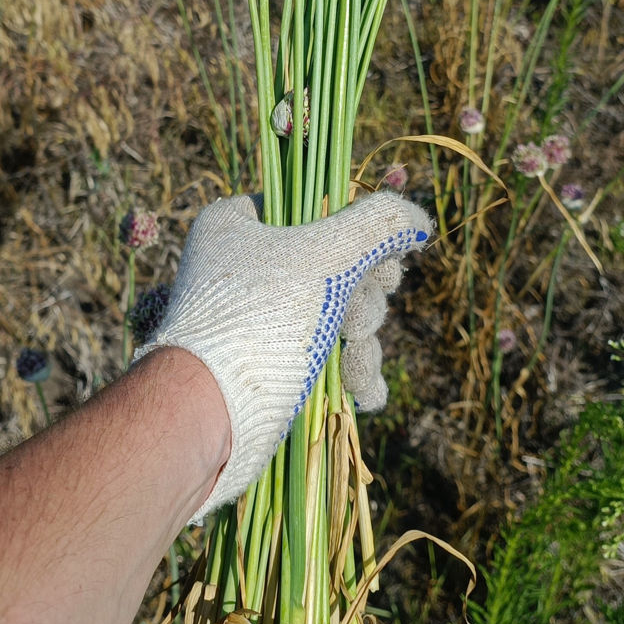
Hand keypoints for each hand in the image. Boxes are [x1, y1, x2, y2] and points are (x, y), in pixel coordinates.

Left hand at [136, 191, 432, 517]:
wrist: (207, 417)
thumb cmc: (262, 318)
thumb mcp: (329, 256)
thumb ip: (378, 225)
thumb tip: (416, 218)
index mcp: (238, 223)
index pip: (314, 206)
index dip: (357, 232)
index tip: (384, 259)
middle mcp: (241, 264)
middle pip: (334, 263)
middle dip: (363, 299)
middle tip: (361, 318)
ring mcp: (254, 317)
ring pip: (335, 312)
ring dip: (361, 339)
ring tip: (358, 363)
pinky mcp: (266, 363)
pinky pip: (321, 352)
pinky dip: (347, 368)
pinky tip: (365, 392)